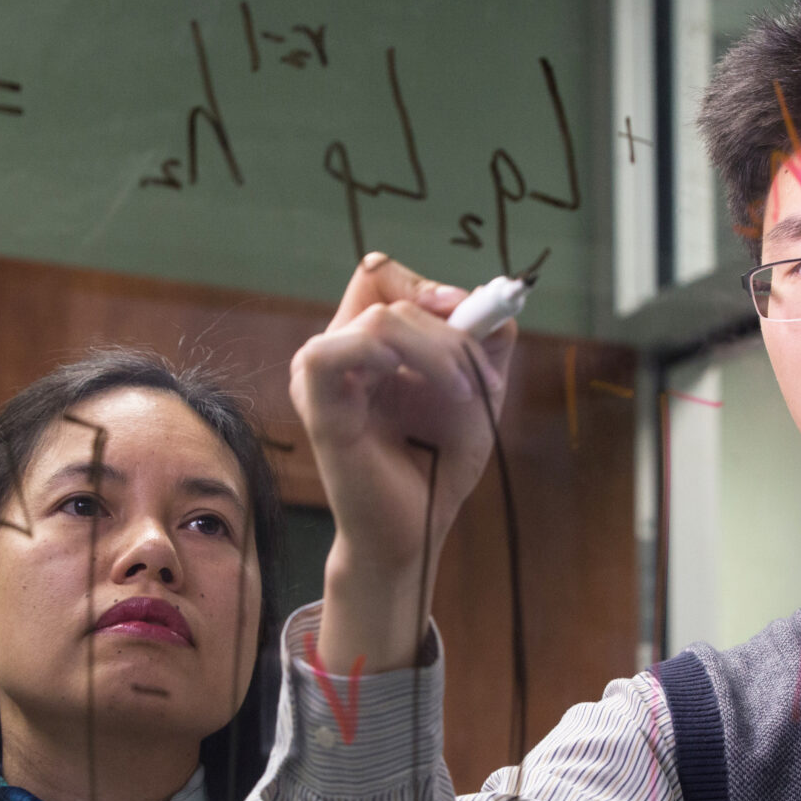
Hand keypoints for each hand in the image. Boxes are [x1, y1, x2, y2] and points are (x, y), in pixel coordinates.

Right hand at [290, 253, 518, 669]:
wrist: (419, 525)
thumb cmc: (440, 461)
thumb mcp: (479, 384)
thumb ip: (484, 335)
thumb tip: (480, 297)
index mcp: (365, 342)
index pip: (380, 274)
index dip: (425, 285)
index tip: (465, 315)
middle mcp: (336, 350)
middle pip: (383, 285)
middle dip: (447, 324)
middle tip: (480, 375)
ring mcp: (319, 374)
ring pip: (379, 316)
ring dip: (438, 348)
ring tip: (464, 393)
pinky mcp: (316, 401)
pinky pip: (339, 348)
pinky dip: (393, 355)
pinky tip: (423, 389)